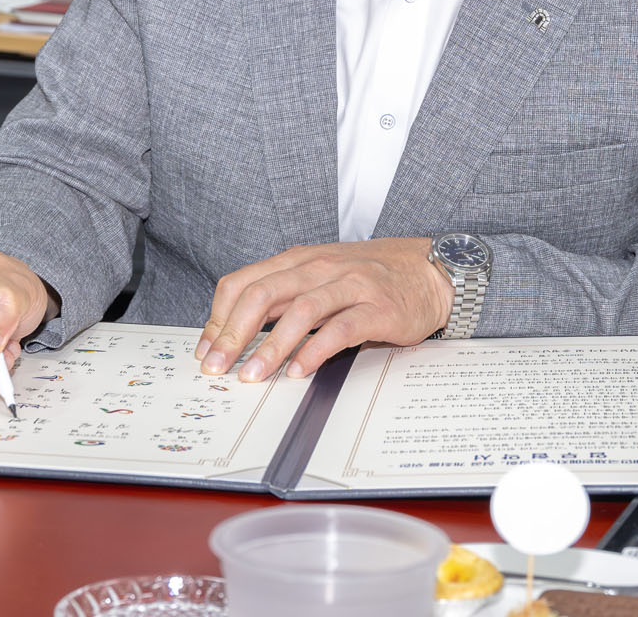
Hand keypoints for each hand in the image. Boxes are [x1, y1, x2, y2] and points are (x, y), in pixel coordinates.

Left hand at [195, 239, 451, 383]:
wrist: (431, 271)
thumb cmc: (372, 277)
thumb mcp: (321, 277)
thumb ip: (285, 298)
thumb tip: (240, 331)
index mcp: (300, 261)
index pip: (244, 282)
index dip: (219, 318)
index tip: (206, 350)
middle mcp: (320, 268)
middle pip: (263, 294)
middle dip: (233, 334)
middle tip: (218, 367)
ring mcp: (349, 286)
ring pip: (299, 312)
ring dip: (270, 347)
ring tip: (252, 375)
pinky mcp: (377, 308)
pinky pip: (339, 329)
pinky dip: (315, 350)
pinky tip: (299, 371)